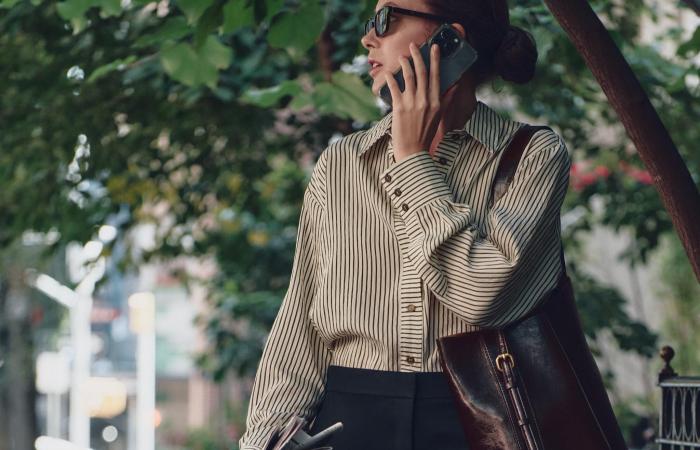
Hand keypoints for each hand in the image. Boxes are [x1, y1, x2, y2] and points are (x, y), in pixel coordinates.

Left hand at [384, 41, 440, 162]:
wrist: (413, 151)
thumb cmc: (425, 134)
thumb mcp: (440, 116)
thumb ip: (447, 100)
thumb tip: (455, 86)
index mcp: (436, 101)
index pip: (436, 75)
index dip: (435, 59)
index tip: (434, 47)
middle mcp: (425, 100)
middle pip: (422, 72)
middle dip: (418, 56)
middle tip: (414, 46)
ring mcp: (411, 103)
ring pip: (408, 77)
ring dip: (404, 64)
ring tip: (401, 56)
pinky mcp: (398, 108)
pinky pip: (394, 88)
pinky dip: (391, 79)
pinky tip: (388, 73)